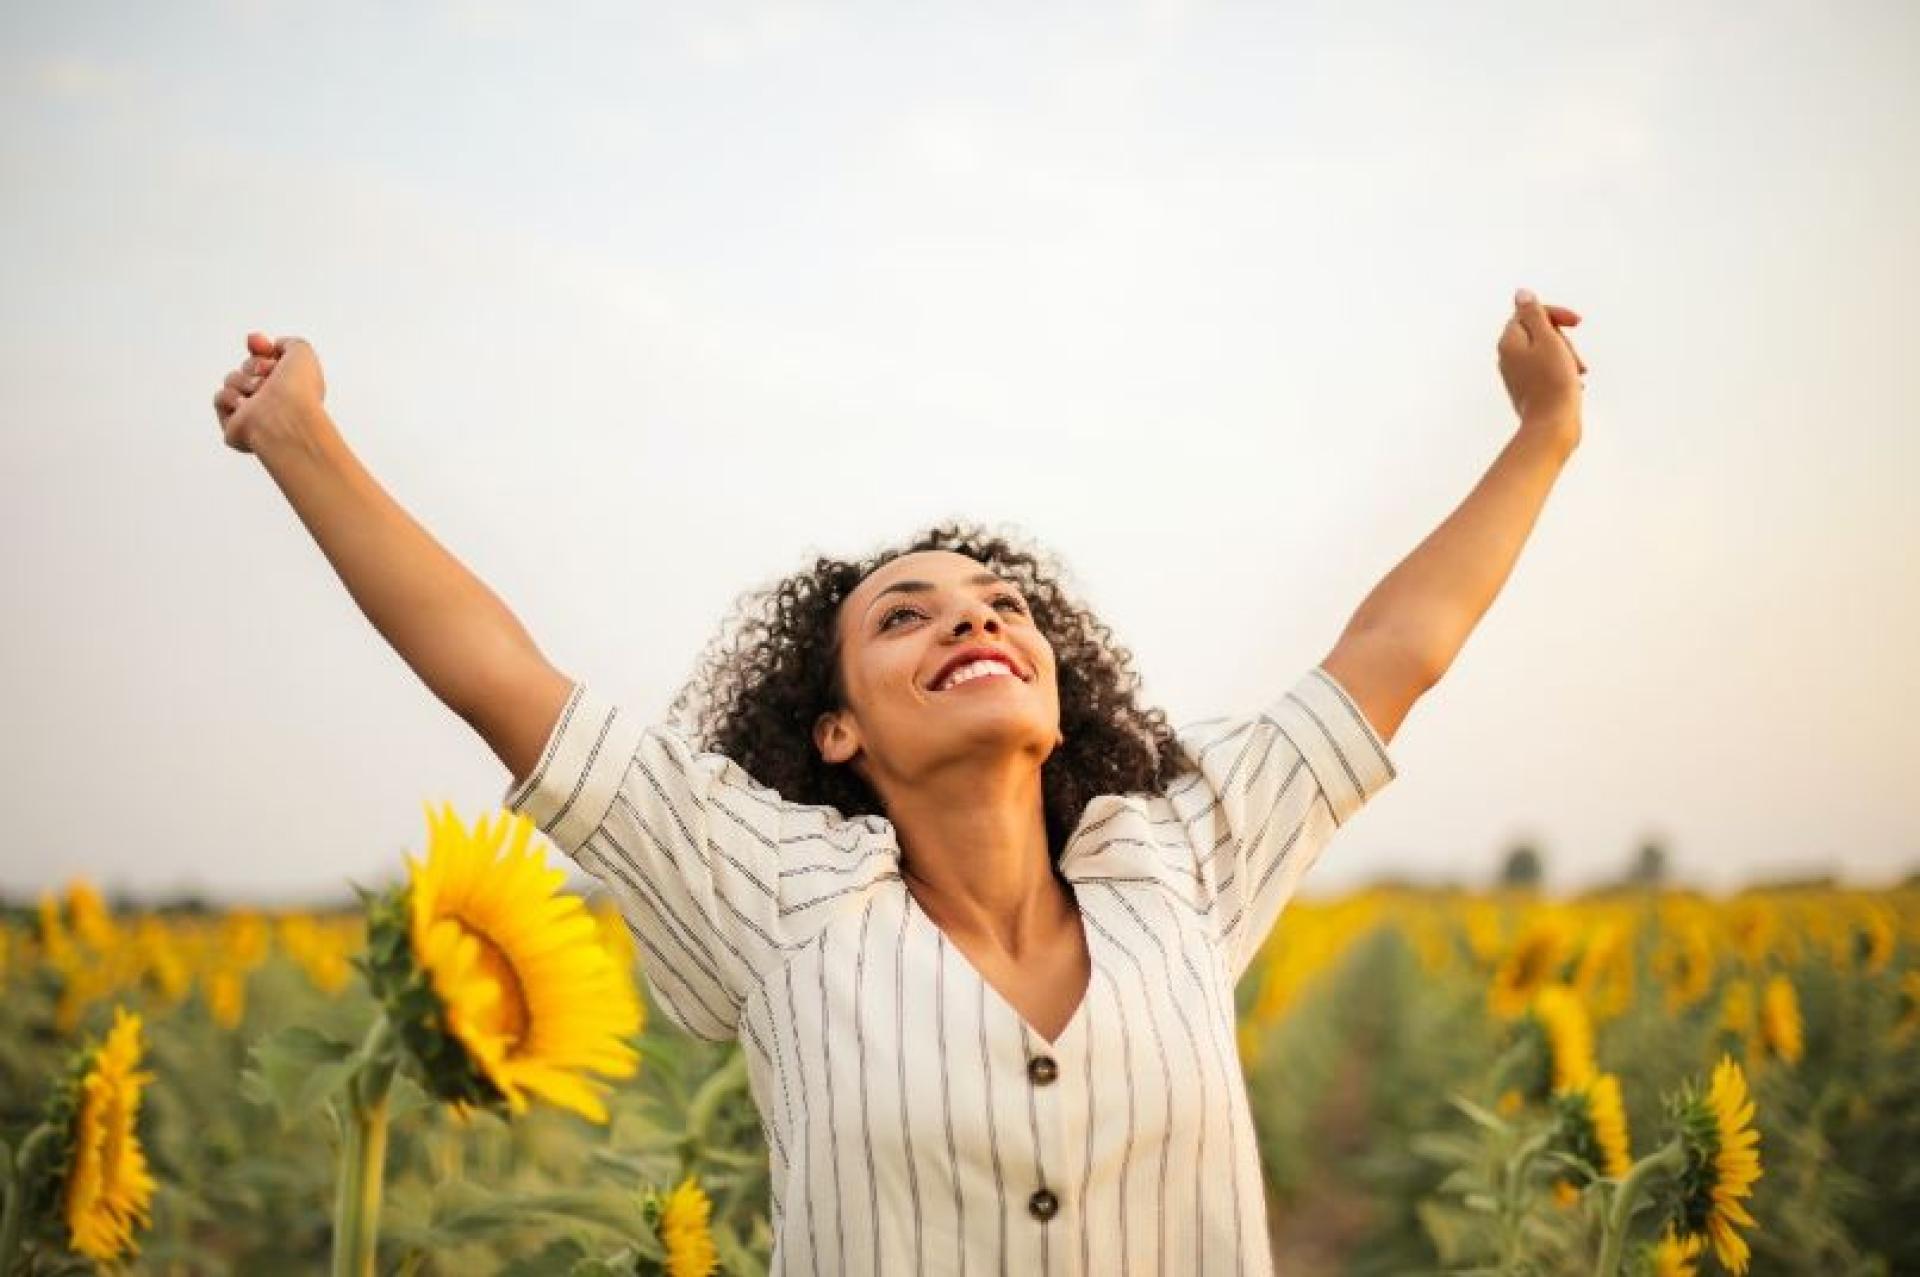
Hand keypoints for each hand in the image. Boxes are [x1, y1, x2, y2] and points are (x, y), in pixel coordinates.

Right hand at [212, 332, 328, 455]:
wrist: (284, 416)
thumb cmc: (298, 390)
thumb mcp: (302, 352)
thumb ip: (289, 343)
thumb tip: (274, 346)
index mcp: (292, 386)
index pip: (269, 360)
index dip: (260, 348)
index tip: (256, 341)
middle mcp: (274, 400)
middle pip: (248, 367)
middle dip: (254, 364)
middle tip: (266, 373)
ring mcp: (254, 414)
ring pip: (232, 380)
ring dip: (243, 381)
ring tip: (259, 392)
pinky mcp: (235, 426)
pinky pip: (220, 399)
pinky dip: (231, 398)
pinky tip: (245, 407)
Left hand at [1497, 288, 1585, 441]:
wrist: (1552, 425)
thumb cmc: (1553, 382)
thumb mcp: (1547, 340)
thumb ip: (1534, 315)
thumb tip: (1522, 295)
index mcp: (1509, 342)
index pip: (1530, 312)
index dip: (1555, 314)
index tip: (1577, 322)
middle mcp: (1508, 357)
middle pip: (1540, 333)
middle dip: (1563, 340)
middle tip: (1574, 358)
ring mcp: (1517, 374)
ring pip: (1548, 352)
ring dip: (1567, 357)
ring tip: (1578, 374)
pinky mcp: (1529, 389)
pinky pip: (1548, 370)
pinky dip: (1563, 372)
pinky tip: (1575, 384)